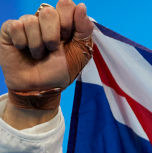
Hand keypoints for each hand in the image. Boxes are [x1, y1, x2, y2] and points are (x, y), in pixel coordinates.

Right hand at [1, 0, 90, 126]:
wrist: (41, 88)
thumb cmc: (60, 71)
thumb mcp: (80, 53)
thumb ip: (84, 30)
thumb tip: (82, 6)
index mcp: (63, 22)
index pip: (66, 4)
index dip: (68, 21)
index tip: (67, 38)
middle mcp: (44, 20)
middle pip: (48, 11)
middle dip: (53, 36)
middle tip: (52, 49)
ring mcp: (26, 24)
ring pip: (31, 21)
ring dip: (38, 45)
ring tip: (38, 55)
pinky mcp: (10, 30)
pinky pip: (16, 27)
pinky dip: (23, 43)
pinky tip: (23, 50)